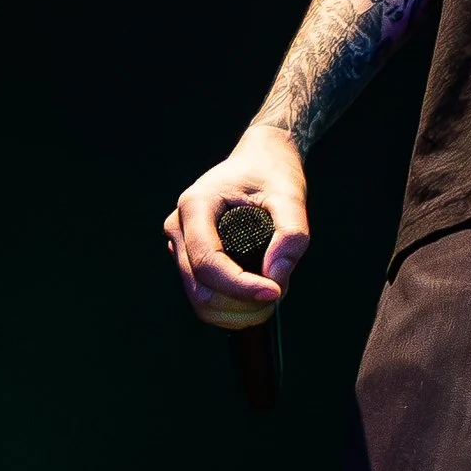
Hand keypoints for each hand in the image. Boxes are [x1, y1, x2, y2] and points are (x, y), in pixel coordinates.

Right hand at [167, 127, 309, 328]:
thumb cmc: (272, 172)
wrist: (260, 159)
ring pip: (199, 299)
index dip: (240, 286)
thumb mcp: (290, 195)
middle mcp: (179, 226)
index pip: (208, 262)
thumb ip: (291, 234)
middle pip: (200, 289)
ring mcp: (181, 243)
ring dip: (235, 311)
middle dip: (240, 304)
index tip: (275, 291)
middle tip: (277, 294)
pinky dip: (229, 307)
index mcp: (195, 205)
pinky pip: (203, 294)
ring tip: (270, 296)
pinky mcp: (189, 256)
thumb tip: (276, 277)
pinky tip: (255, 298)